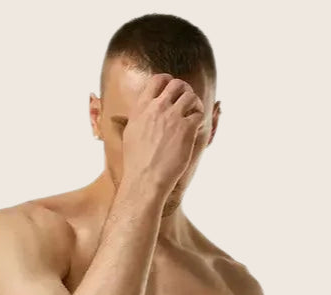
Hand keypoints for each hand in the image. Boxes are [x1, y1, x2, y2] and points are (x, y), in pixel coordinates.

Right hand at [121, 73, 204, 192]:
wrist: (145, 178)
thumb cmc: (136, 161)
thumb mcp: (130, 133)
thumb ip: (139, 117)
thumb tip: (143, 112)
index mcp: (141, 108)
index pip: (158, 80)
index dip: (169, 81)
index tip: (173, 90)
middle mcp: (157, 108)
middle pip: (177, 84)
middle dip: (185, 90)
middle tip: (187, 101)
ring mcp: (172, 117)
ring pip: (190, 96)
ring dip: (195, 103)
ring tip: (194, 113)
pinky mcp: (186, 129)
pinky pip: (198, 114)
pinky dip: (199, 118)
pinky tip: (196, 127)